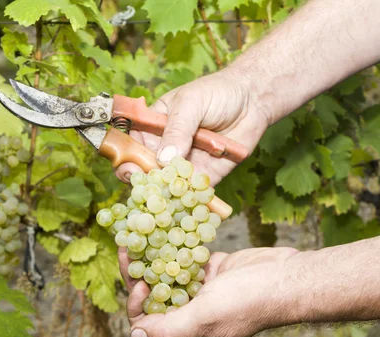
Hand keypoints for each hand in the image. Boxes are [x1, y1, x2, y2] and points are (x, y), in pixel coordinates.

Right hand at [114, 68, 270, 185]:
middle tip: (148, 186)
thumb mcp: (191, 103)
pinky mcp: (205, 176)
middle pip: (146, 169)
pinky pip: (194, 192)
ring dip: (166, 193)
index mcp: (154, 126)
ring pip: (168, 184)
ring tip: (168, 198)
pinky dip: (191, 199)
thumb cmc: (217, 92)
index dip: (126, 157)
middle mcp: (166, 148)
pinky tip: (190, 202)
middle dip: (144, 180)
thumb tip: (163, 159)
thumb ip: (177, 129)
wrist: (253, 100)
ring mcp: (185, 164)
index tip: (128, 167)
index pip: (131, 144)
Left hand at [118, 246, 300, 336]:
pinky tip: (159, 233)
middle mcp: (192, 317)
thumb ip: (169, 330)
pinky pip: (182, 261)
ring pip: (165, 278)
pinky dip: (171, 249)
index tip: (141, 285)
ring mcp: (200, 293)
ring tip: (137, 237)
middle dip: (138, 277)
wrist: (286, 276)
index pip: (149, 328)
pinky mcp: (208, 271)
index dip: (138, 308)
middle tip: (128, 250)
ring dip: (151, 259)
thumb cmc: (248, 301)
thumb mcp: (205, 318)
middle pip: (153, 299)